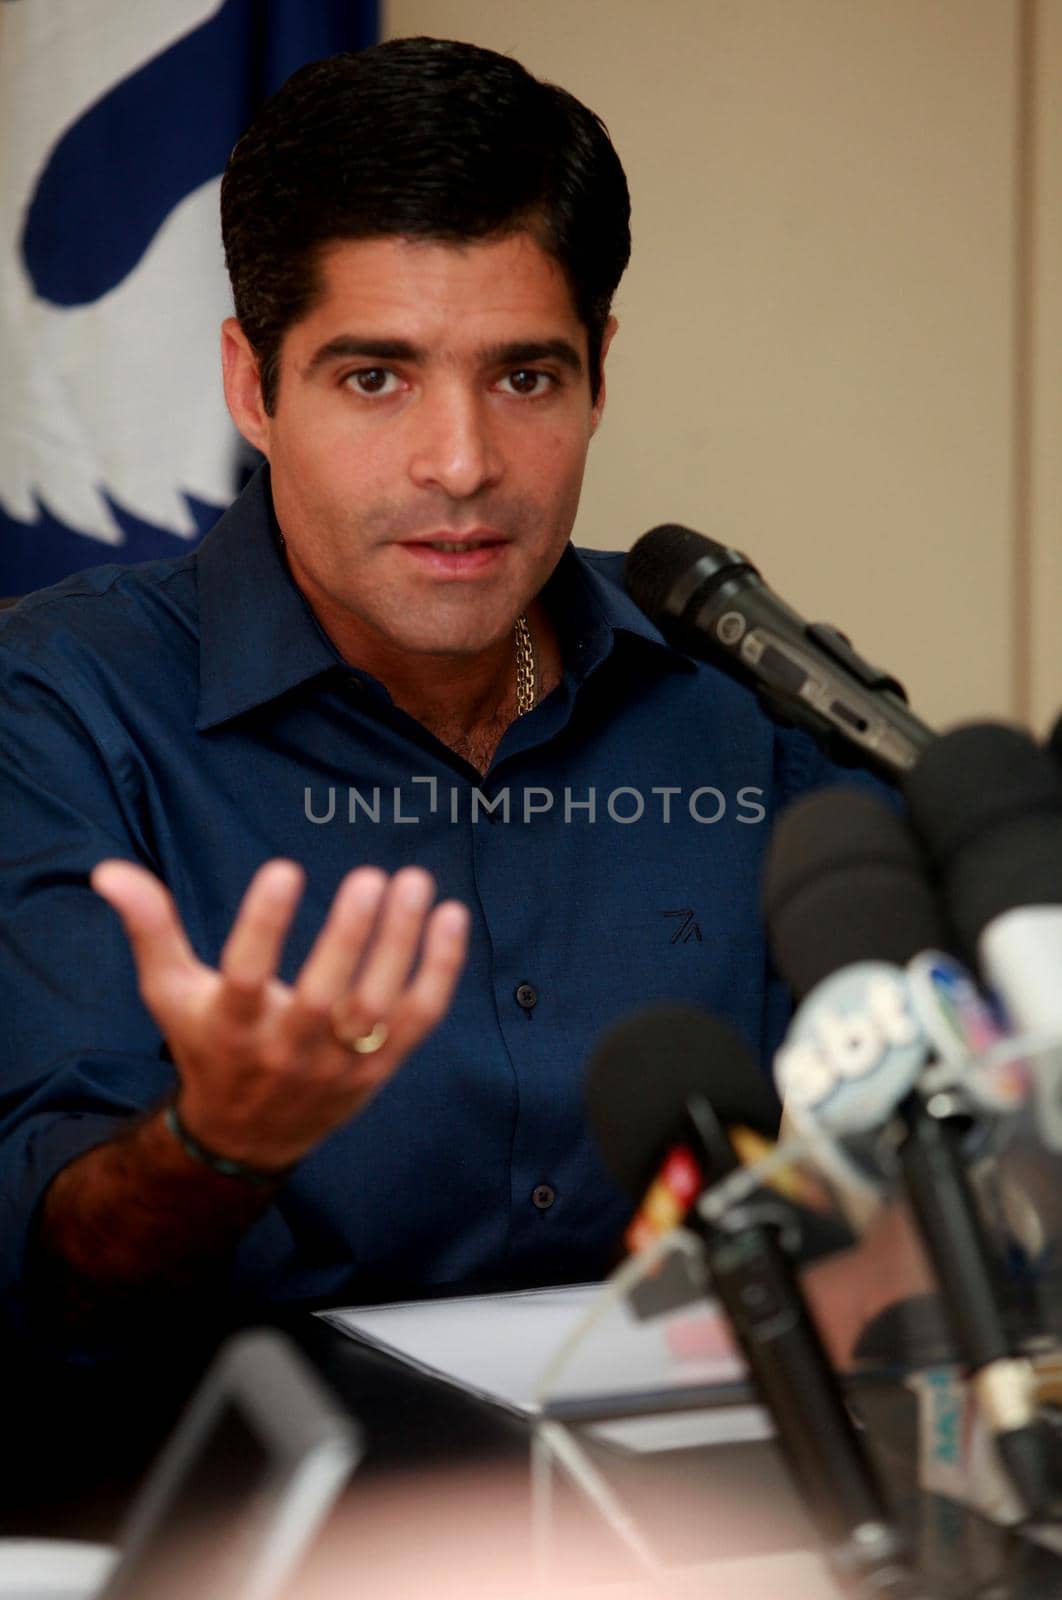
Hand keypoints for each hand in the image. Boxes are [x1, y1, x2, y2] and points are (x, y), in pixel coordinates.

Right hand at [91, 859, 468, 1169]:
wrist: (247, 1137)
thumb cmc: (209, 1046)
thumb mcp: (170, 992)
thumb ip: (149, 929)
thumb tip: (109, 870)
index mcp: (232, 1027)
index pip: (246, 976)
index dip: (264, 925)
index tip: (283, 868)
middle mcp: (287, 1049)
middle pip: (325, 997)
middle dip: (349, 937)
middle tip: (370, 876)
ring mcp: (339, 1063)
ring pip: (378, 1007)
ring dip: (400, 945)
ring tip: (413, 882)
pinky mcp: (379, 1067)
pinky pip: (418, 1019)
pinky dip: (439, 971)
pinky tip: (451, 916)